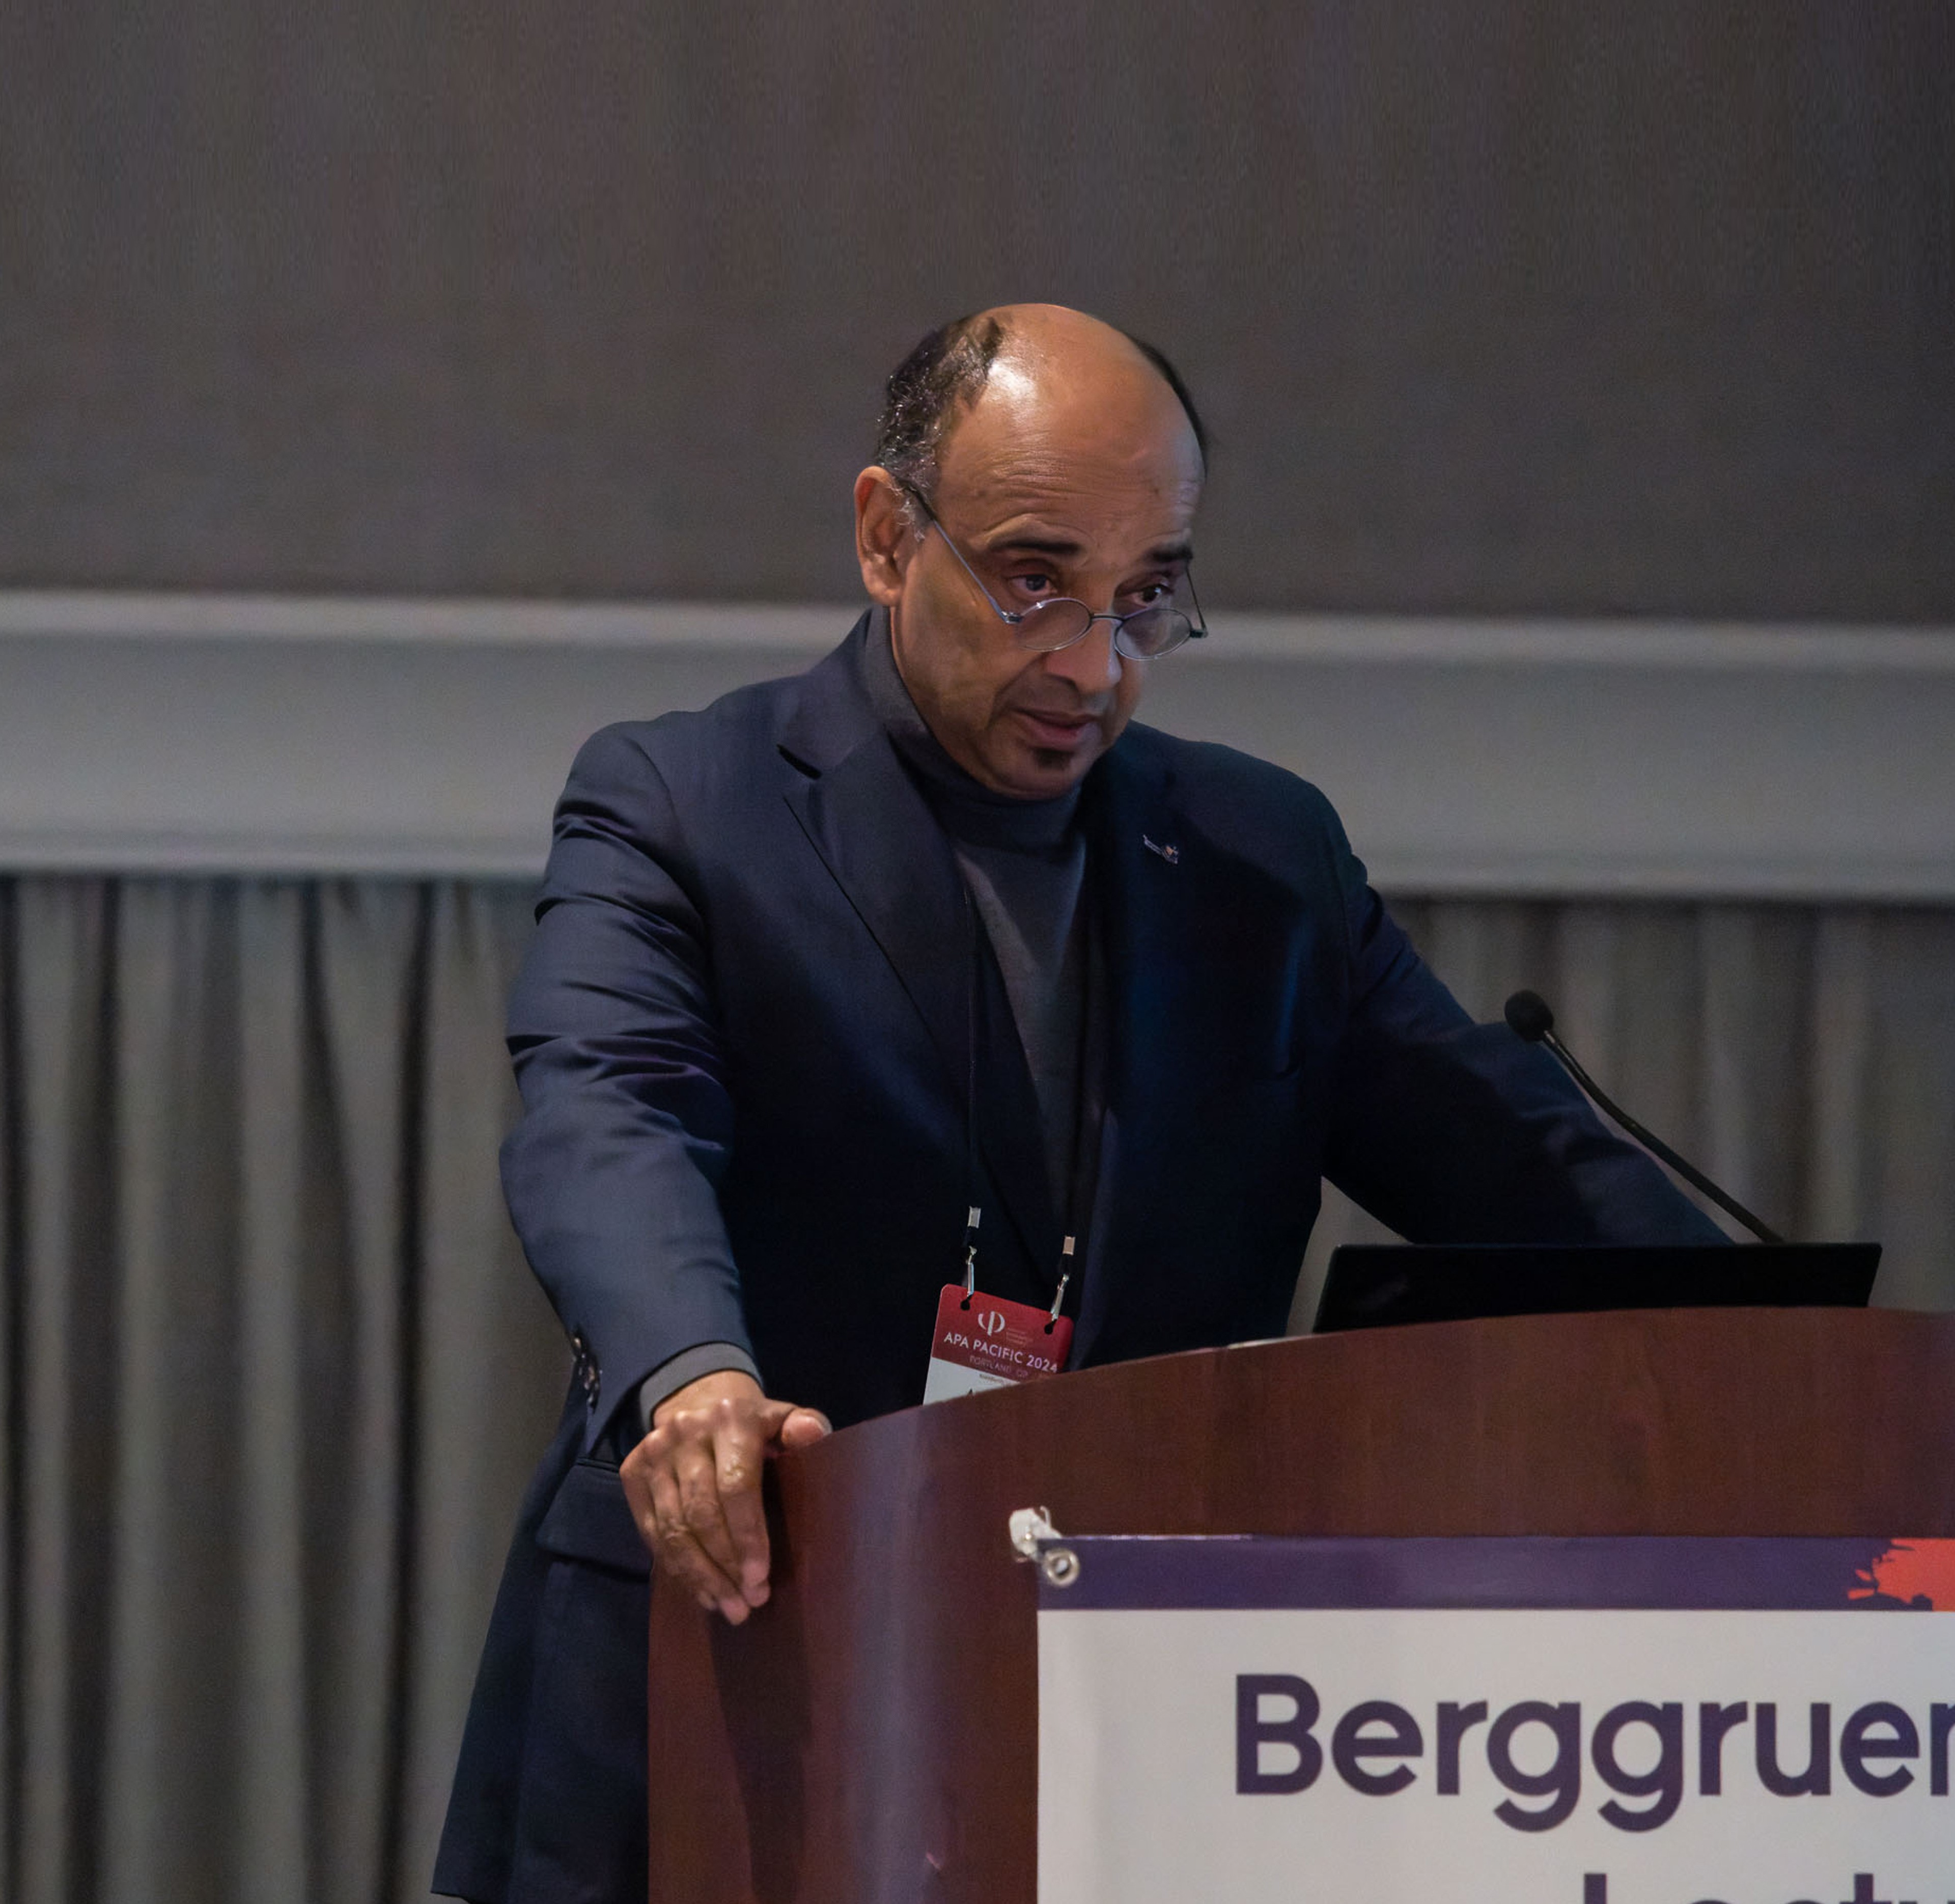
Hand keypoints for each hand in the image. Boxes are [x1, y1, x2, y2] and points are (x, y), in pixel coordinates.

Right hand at [621, 1369, 830, 1622]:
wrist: (697, 1399)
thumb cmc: (754, 1424)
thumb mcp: (782, 1419)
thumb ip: (804, 1427)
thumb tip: (813, 1434)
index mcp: (732, 1419)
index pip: (736, 1486)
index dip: (747, 1536)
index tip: (761, 1579)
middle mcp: (686, 1433)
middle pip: (702, 1514)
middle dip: (726, 1565)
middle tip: (748, 1603)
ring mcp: (655, 1453)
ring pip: (673, 1529)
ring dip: (702, 1576)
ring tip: (728, 1607)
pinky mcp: (632, 1472)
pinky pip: (652, 1532)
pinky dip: (677, 1567)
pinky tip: (701, 1591)